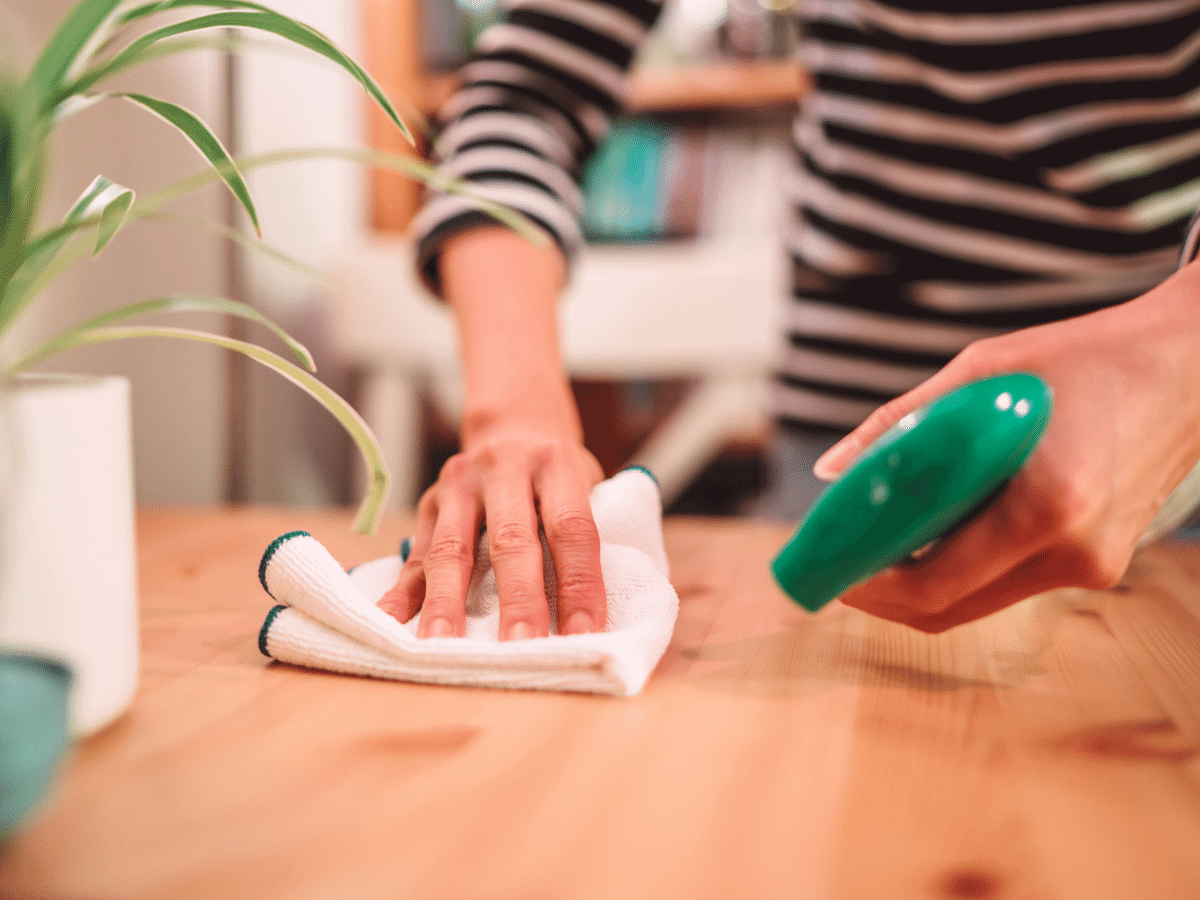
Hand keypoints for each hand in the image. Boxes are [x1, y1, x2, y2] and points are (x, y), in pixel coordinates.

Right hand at [376, 426, 606, 639]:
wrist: (513, 427)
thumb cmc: (558, 475)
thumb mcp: (588, 484)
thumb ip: (588, 535)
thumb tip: (592, 615)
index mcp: (555, 464)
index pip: (572, 528)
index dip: (579, 583)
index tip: (584, 633)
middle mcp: (505, 467)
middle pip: (511, 540)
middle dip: (518, 598)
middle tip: (521, 646)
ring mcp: (460, 484)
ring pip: (453, 548)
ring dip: (448, 602)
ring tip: (444, 646)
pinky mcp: (429, 502)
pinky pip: (416, 553)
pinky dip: (402, 591)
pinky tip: (392, 622)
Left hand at [812, 264, 1199, 631]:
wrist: (1193, 366)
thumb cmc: (1085, 358)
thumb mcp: (982, 373)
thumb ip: (901, 425)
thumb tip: (832, 471)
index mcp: (1047, 505)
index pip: (935, 582)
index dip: (869, 587)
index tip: (828, 569)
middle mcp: (1076, 552)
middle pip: (950, 607)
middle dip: (884, 594)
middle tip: (842, 564)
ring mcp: (1093, 567)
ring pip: (978, 602)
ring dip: (921, 583)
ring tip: (877, 544)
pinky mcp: (1099, 565)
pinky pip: (1010, 582)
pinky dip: (963, 567)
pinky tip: (934, 533)